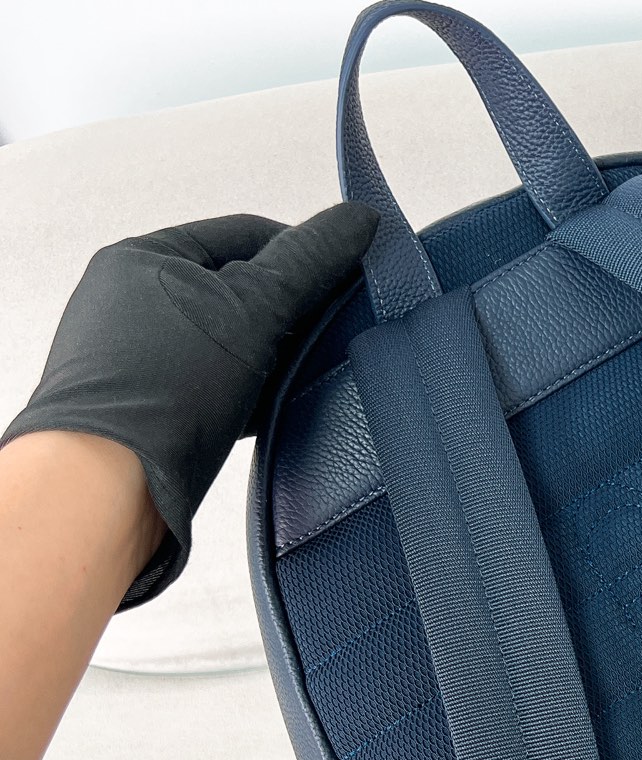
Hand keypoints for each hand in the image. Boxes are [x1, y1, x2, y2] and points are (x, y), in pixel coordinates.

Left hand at [0, 204, 377, 604]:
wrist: (110, 485)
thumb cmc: (161, 391)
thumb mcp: (253, 310)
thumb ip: (310, 262)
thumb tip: (358, 220)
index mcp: (146, 257)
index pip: (247, 234)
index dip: (305, 254)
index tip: (345, 280)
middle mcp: (134, 302)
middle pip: (239, 291)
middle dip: (288, 315)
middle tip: (326, 336)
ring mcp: (139, 358)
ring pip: (229, 345)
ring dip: (267, 363)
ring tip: (294, 384)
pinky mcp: (150, 409)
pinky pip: (215, 389)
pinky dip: (247, 398)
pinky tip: (266, 416)